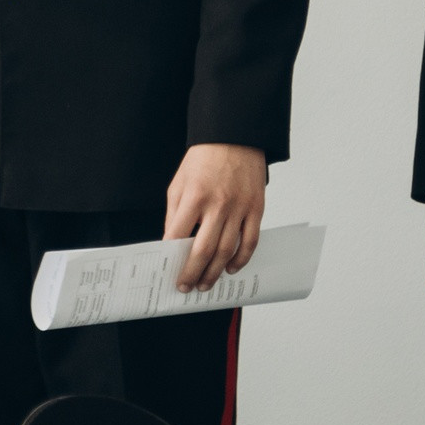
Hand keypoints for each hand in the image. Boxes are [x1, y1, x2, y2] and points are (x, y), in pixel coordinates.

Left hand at [165, 143, 265, 290]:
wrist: (235, 137)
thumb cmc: (204, 159)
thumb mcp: (179, 182)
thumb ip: (175, 213)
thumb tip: (172, 242)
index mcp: (194, 196)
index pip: (179, 234)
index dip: (171, 257)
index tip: (168, 271)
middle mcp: (217, 204)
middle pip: (203, 249)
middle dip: (193, 273)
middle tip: (186, 286)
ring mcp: (239, 207)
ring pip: (227, 250)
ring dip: (215, 272)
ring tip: (206, 284)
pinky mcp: (256, 208)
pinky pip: (250, 240)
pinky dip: (241, 258)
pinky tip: (231, 268)